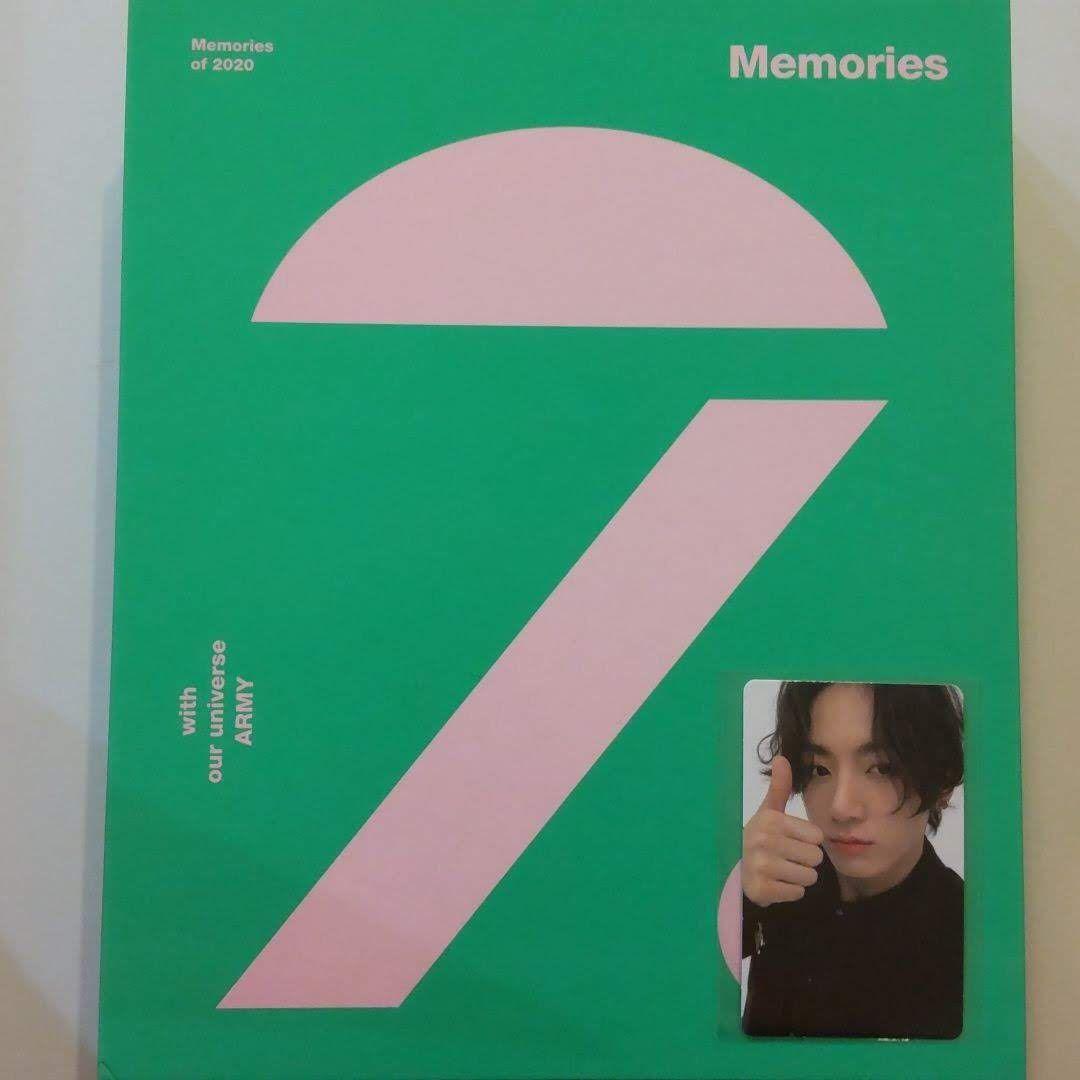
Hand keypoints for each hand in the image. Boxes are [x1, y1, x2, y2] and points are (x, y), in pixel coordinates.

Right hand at [742, 755, 824, 905]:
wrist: (741, 869)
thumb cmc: (763, 837)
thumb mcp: (770, 811)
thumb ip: (780, 787)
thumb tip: (781, 757)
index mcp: (770, 820)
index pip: (817, 837)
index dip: (808, 841)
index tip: (791, 840)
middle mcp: (763, 841)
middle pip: (815, 857)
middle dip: (806, 860)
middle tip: (788, 857)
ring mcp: (761, 866)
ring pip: (808, 876)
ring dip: (800, 876)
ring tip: (784, 870)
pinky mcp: (761, 889)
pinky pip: (797, 892)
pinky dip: (791, 891)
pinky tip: (777, 883)